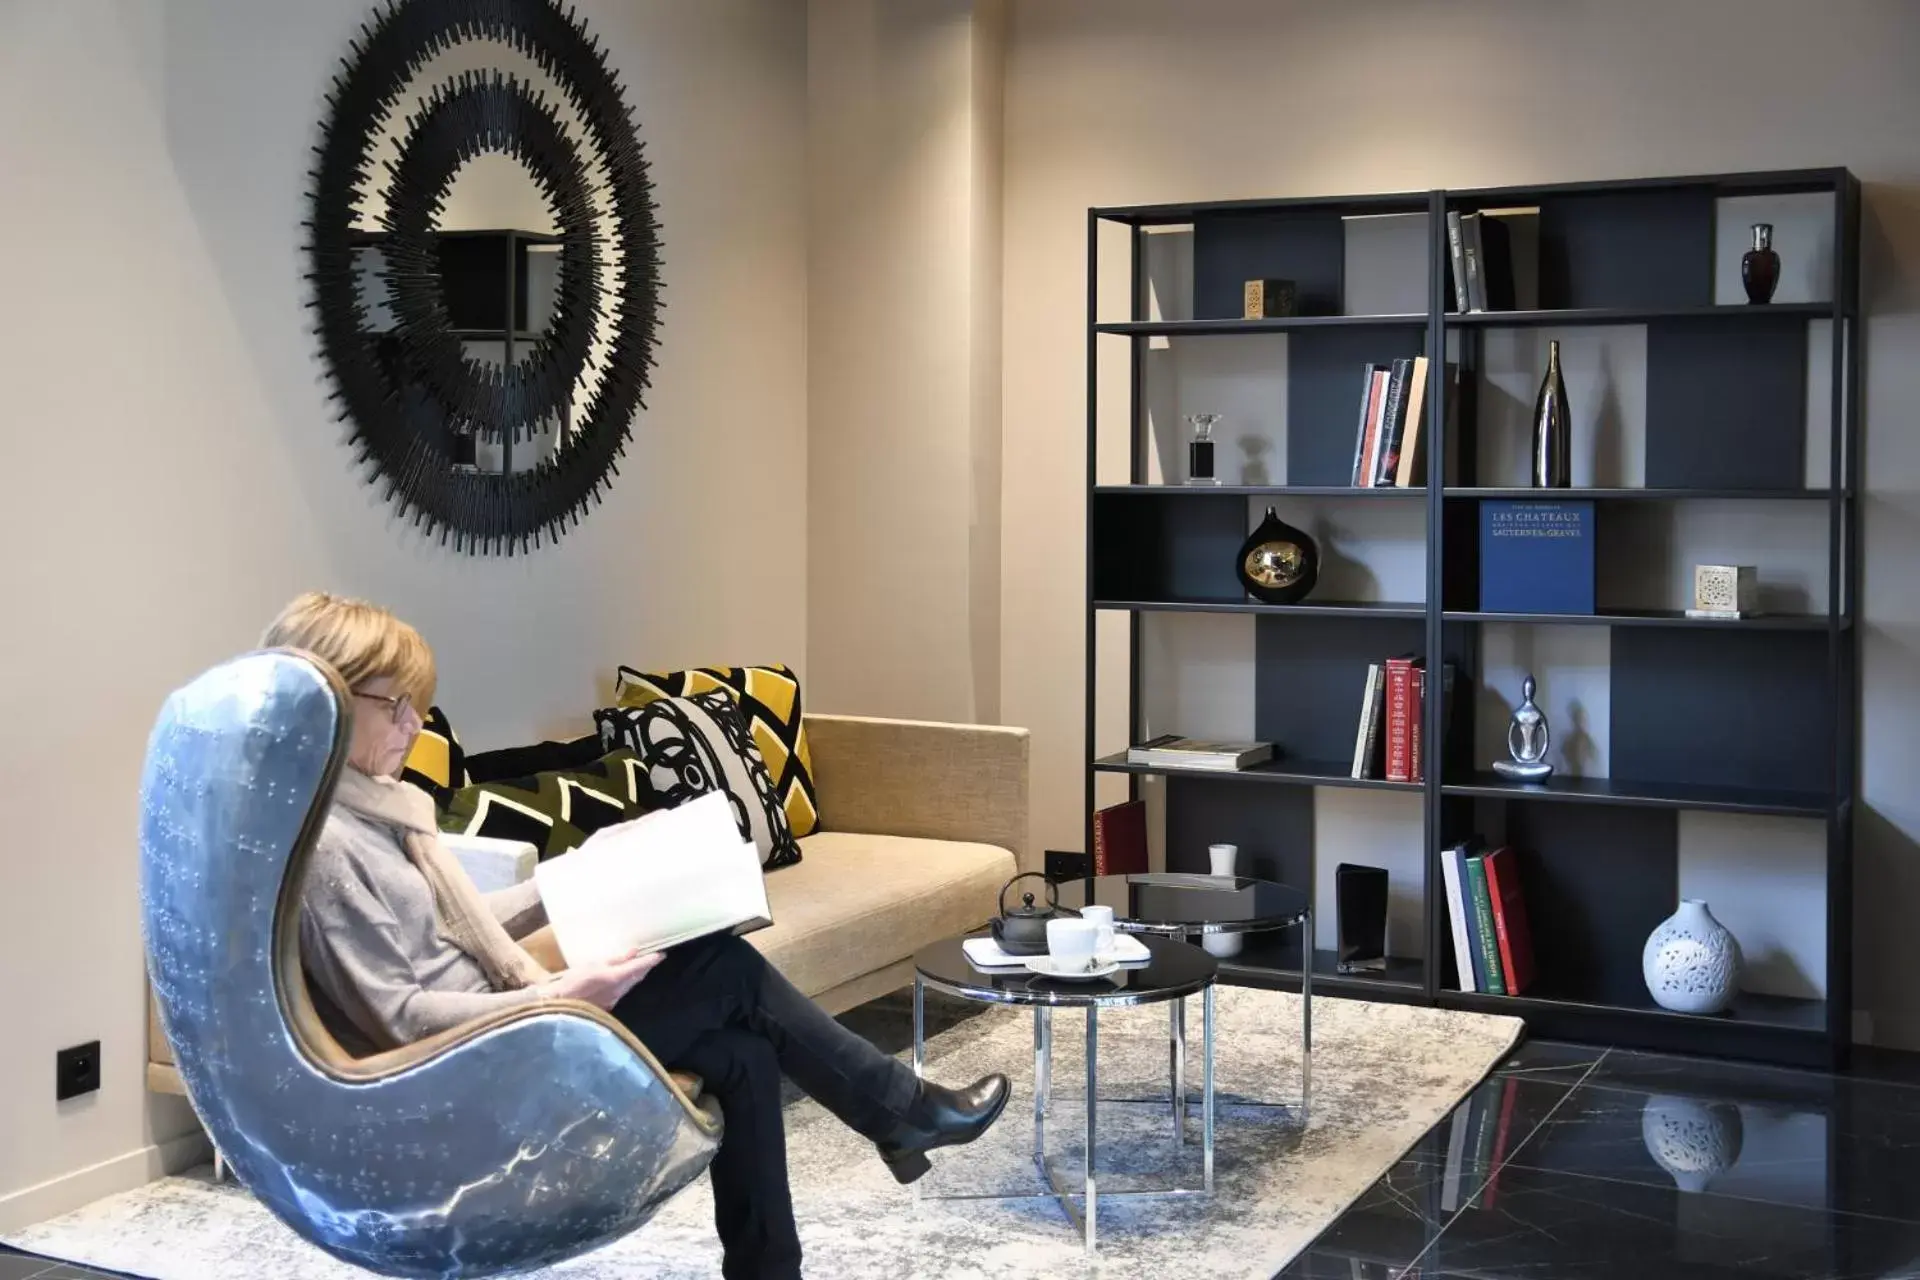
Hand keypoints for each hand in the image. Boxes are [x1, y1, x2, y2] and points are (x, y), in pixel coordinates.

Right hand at [544, 949, 665, 1009]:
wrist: (559, 1006)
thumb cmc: (572, 982)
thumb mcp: (592, 965)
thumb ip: (615, 960)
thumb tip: (633, 952)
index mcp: (616, 977)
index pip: (639, 967)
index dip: (651, 961)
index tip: (661, 955)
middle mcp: (619, 991)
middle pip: (637, 977)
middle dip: (644, 968)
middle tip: (649, 958)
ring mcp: (615, 1000)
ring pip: (630, 986)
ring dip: (635, 976)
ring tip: (637, 966)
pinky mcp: (609, 1006)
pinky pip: (621, 992)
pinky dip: (624, 984)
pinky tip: (620, 979)